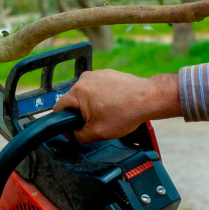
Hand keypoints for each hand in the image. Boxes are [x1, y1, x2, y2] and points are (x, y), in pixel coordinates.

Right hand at [52, 70, 180, 142]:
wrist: (149, 98)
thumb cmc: (126, 113)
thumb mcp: (97, 133)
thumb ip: (79, 135)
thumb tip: (75, 133)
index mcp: (77, 92)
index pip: (59, 108)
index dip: (63, 123)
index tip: (73, 130)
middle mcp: (84, 79)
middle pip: (73, 101)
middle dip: (80, 114)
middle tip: (95, 123)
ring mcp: (96, 74)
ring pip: (86, 94)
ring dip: (91, 105)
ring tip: (108, 113)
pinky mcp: (107, 73)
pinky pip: (98, 88)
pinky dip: (102, 97)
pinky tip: (114, 105)